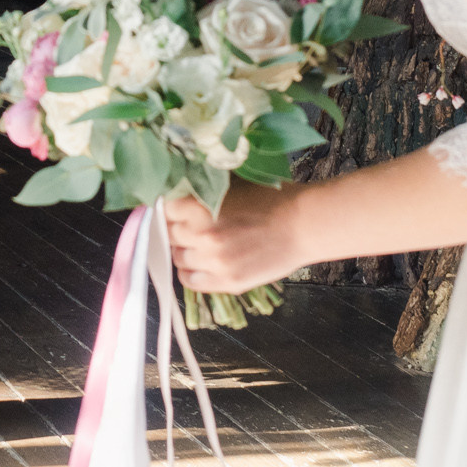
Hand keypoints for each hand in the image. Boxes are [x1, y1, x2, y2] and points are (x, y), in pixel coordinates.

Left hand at [164, 182, 306, 295]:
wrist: (303, 224)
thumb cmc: (270, 198)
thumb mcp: (230, 183)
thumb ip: (201, 188)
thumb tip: (175, 191)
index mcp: (198, 206)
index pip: (163, 210)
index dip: (169, 209)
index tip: (176, 209)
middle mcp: (201, 235)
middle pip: (168, 235)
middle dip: (176, 229)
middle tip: (190, 226)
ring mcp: (213, 262)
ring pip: (177, 258)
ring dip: (184, 251)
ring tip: (199, 245)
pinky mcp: (226, 282)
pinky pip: (190, 281)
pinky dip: (191, 272)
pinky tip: (202, 263)